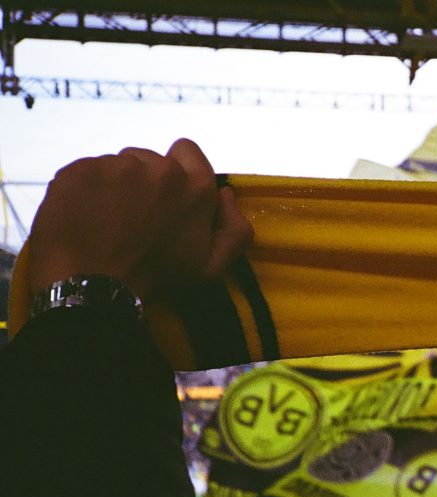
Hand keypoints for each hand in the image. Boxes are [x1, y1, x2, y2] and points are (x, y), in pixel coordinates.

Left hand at [28, 139, 252, 300]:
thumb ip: (236, 229)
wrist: (94, 287)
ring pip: (116, 166)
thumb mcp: (212, 267)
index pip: (187, 150)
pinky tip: (86, 216)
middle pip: (148, 159)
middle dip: (144, 181)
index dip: (179, 169)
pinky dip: (86, 190)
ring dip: (114, 185)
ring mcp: (115, 166)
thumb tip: (226, 193)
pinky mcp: (80, 169)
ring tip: (107, 219)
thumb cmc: (156, 278)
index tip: (168, 194)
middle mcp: (158, 167)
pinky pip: (86, 171)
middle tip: (135, 216)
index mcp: (195, 186)